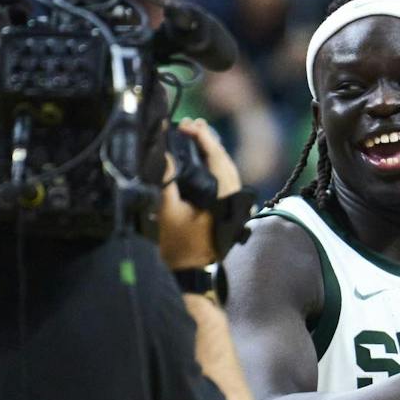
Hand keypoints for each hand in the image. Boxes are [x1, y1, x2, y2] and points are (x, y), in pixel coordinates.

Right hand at [158, 118, 241, 270]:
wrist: (190, 273)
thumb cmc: (179, 246)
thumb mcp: (168, 212)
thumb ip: (167, 181)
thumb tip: (165, 155)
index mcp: (224, 197)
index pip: (219, 159)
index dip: (204, 139)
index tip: (188, 126)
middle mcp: (233, 198)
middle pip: (224, 161)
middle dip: (208, 141)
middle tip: (191, 125)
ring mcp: (231, 204)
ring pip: (224, 170)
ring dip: (209, 152)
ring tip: (195, 134)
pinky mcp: (224, 209)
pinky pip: (221, 180)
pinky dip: (210, 166)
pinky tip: (198, 157)